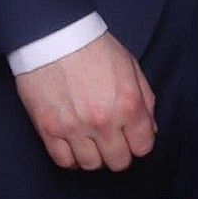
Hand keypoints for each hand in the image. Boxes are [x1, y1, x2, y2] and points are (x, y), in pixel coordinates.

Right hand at [15, 31, 156, 171]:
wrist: (53, 33)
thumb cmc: (93, 46)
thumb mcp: (129, 66)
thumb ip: (145, 99)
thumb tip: (148, 130)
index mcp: (127, 105)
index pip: (143, 147)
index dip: (138, 142)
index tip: (130, 136)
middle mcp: (103, 121)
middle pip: (118, 162)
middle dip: (118, 152)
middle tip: (111, 138)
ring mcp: (74, 127)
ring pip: (91, 165)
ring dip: (94, 155)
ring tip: (90, 140)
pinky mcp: (48, 129)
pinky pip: (63, 160)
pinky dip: (71, 157)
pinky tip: (73, 144)